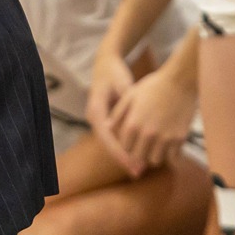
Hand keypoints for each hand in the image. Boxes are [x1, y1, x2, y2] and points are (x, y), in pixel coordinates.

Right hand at [86, 47, 142, 175]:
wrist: (106, 64)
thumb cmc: (114, 72)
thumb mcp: (122, 83)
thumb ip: (129, 100)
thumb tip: (137, 116)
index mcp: (96, 110)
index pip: (106, 137)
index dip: (119, 151)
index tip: (132, 162)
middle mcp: (95, 119)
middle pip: (108, 144)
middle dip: (123, 158)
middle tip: (138, 171)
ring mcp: (100, 121)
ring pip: (111, 143)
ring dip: (125, 156)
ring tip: (140, 169)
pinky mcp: (107, 121)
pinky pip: (115, 138)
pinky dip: (126, 147)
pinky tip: (139, 156)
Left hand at [107, 64, 197, 172]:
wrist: (180, 80)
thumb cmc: (153, 85)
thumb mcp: (130, 95)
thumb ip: (118, 113)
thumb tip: (108, 127)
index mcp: (133, 124)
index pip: (124, 147)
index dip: (126, 147)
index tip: (130, 144)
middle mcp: (147, 134)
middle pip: (138, 157)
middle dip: (138, 154)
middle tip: (142, 149)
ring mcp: (164, 137)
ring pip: (155, 160)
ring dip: (153, 155)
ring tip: (155, 147)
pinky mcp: (179, 138)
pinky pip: (172, 157)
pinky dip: (169, 154)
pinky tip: (168, 145)